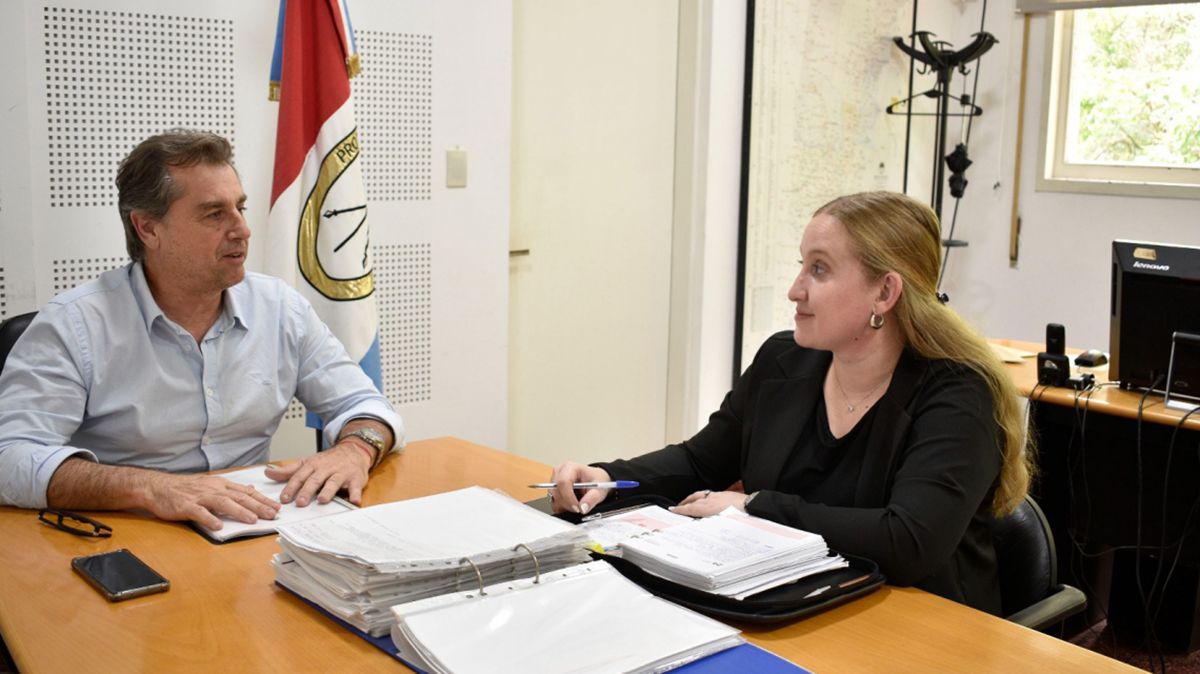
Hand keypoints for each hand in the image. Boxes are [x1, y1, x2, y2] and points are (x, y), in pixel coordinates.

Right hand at [143, 472, 280, 530]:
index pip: (246, 492)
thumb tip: (251, 490)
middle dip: (258, 506)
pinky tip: (218, 526)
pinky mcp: (186, 506)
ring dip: (239, 512)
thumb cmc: (186, 489)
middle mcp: (213, 489)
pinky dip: (209, 519)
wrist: (158, 487)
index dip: (263, 500)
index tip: (277, 507)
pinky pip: (199, 513)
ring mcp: (200, 497)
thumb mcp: (211, 484)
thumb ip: (231, 489)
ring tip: (253, 520)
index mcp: (220, 484)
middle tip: (272, 514)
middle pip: (239, 497)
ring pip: (223, 503)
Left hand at [265, 442, 370, 506]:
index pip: (300, 476)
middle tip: (300, 503)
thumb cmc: (328, 461)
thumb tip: (268, 472)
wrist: (354, 450)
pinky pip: (356, 487)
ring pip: (334, 482)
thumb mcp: (308, 463)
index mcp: (313, 465)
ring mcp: (342, 473)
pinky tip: (354, 501)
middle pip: (315, 480)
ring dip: (328, 491)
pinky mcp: (356, 478)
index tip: (284, 498)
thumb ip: (289, 470)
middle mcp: (327, 468)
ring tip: (322, 500)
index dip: (291, 487)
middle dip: (307, 491)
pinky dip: (355, 494)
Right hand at [547, 462, 612, 514]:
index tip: (578, 507)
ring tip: (577, 503)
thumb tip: (583, 508)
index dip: (568, 497)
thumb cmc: (596, 480)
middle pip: (556, 491)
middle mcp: (559, 472)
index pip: (563, 482)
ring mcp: (554, 481)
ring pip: (554, 499)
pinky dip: (562, 507)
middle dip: (568, 504)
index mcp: (570, 467)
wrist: (595, 481)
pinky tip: (572, 503)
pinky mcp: (553, 490)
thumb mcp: (599, 489)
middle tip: (580, 508)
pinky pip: (553, 503)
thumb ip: (592, 498)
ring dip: (565, 506)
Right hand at [670, 489, 747, 517]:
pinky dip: (704, 498)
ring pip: (702, 495)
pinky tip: (707, 501)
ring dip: (693, 499)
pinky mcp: (726, 494)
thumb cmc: (740, 517)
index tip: (673, 510)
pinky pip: (710, 495)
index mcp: (709, 507)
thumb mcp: (721, 523)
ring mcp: (719, 495)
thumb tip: (698, 525)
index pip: (691, 508)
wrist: (753, 507)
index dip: (681, 510)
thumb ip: (707, 523)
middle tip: (678, 506)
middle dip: (685, 502)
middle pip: (694, 499)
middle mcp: (712, 499)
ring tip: (690, 502)